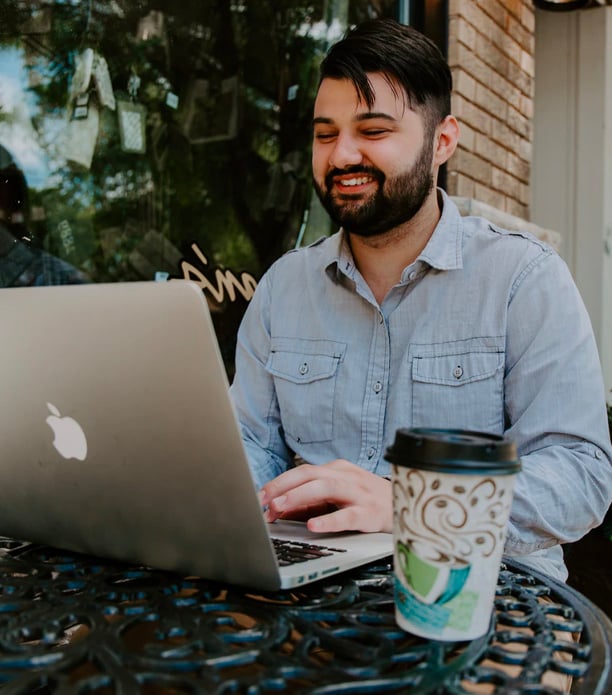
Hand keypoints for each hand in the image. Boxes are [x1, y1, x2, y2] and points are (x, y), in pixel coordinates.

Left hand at [258, 459, 392, 533]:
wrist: (408, 507)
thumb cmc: (369, 501)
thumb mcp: (339, 496)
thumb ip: (312, 501)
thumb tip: (279, 508)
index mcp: (337, 470)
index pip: (303, 471)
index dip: (279, 483)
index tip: (259, 497)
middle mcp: (347, 476)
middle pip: (310, 474)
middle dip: (283, 486)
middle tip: (263, 500)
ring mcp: (359, 493)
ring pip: (326, 488)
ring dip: (299, 496)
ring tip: (279, 508)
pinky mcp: (370, 513)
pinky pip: (347, 515)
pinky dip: (328, 520)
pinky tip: (313, 525)